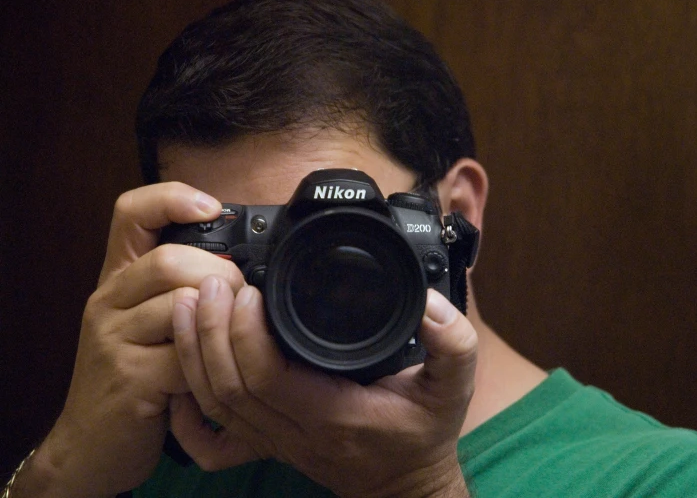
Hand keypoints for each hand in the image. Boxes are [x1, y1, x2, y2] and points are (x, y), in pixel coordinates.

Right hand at [20, 183, 243, 497]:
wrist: (91, 443)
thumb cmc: (134, 375)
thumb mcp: (147, 322)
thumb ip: (179, 289)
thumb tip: (243, 265)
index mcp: (117, 279)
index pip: (131, 213)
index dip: (172, 199)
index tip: (212, 207)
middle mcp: (108, 301)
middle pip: (171, 259)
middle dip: (223, 274)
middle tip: (245, 296)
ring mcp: (114, 340)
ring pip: (181, 303)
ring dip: (224, 315)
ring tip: (234, 332)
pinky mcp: (130, 380)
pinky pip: (187, 356)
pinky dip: (213, 360)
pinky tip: (216, 370)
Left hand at [170, 279, 476, 497]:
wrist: (405, 487)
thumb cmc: (424, 435)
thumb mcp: (453, 387)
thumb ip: (453, 344)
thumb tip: (430, 303)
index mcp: (333, 415)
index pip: (269, 377)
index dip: (247, 333)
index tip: (251, 290)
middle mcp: (294, 432)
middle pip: (228, 386)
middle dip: (211, 330)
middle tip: (212, 283)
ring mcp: (274, 441)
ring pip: (212, 404)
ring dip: (193, 352)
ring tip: (188, 303)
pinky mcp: (266, 442)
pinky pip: (211, 430)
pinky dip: (187, 400)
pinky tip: (179, 366)